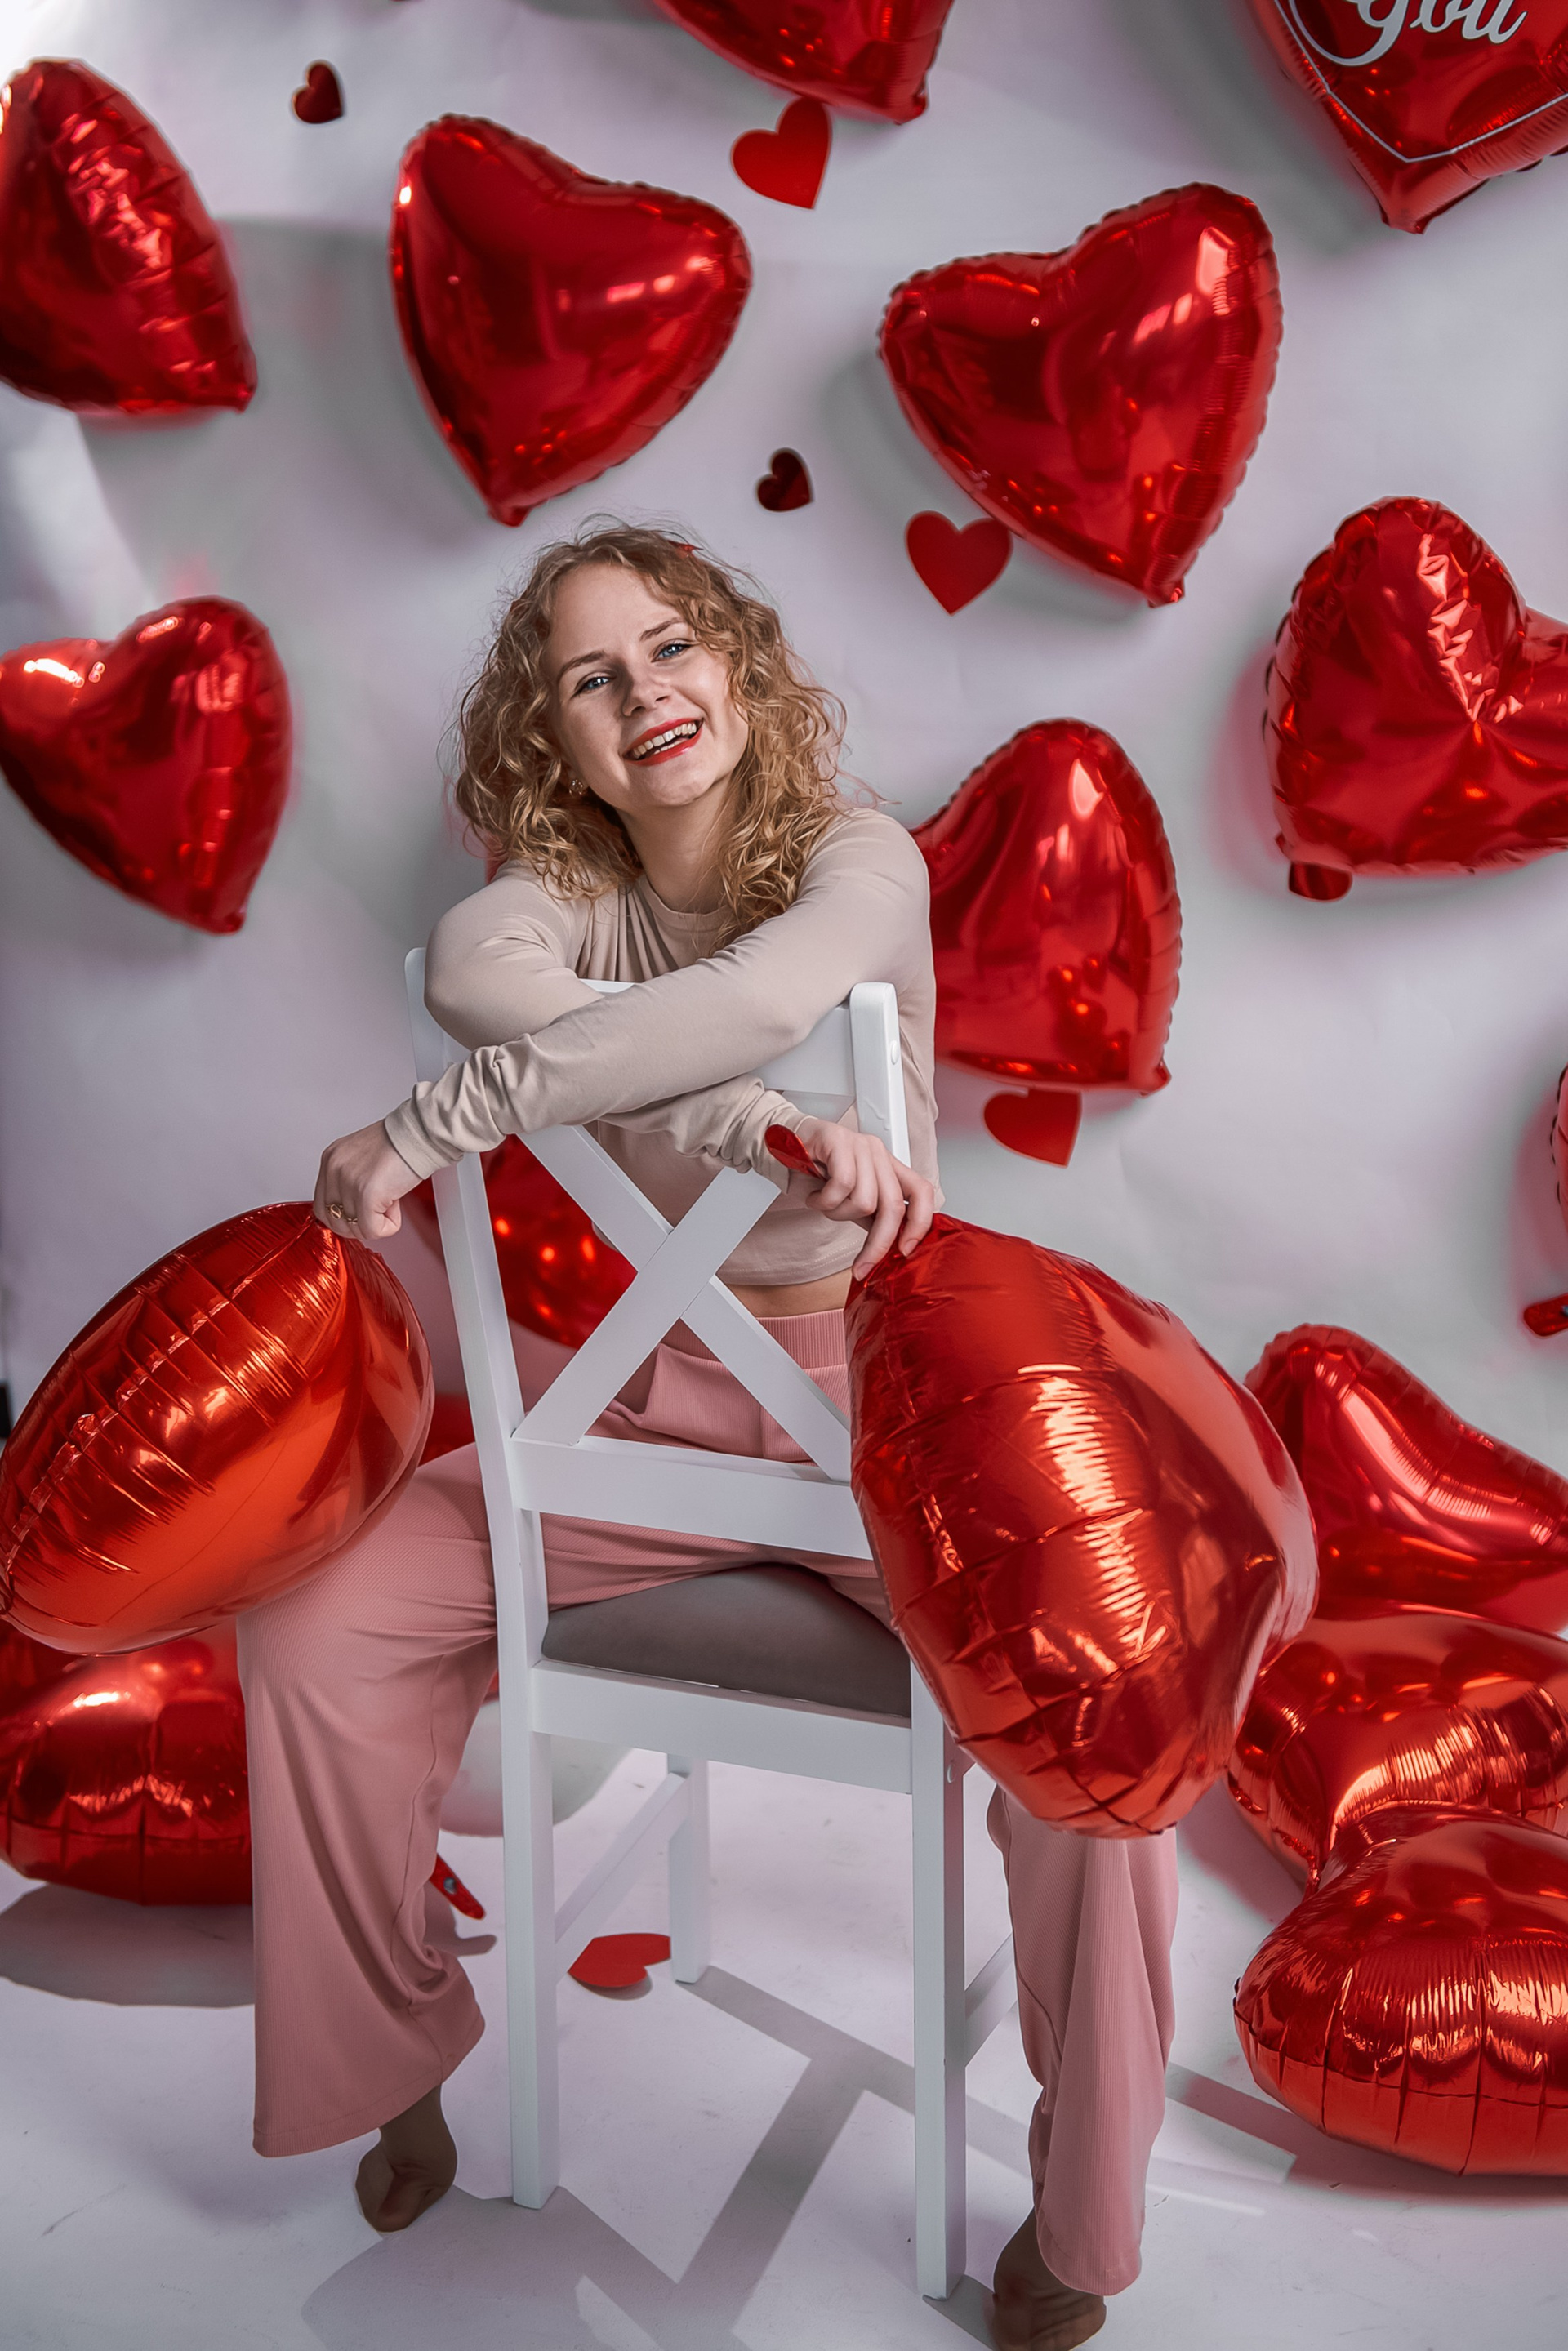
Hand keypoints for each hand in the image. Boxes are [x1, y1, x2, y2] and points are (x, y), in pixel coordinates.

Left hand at [313, 1122, 421, 1241]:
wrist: (420, 1134)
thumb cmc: (401, 1143)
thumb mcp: (362, 1158)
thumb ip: (350, 1181)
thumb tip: (351, 1210)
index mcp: (331, 1159)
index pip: (321, 1207)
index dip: (344, 1217)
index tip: (361, 1213)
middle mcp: (334, 1169)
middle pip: (334, 1222)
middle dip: (358, 1224)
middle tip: (378, 1209)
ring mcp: (348, 1182)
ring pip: (355, 1229)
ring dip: (377, 1222)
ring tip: (390, 1200)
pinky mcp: (366, 1195)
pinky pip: (373, 1230)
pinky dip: (389, 1225)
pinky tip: (396, 1204)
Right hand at [785, 1116, 941, 1278]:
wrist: (774, 1148)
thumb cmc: (809, 1173)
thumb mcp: (846, 1200)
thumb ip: (870, 1217)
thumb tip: (889, 1247)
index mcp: (887, 1167)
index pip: (922, 1192)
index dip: (920, 1223)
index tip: (904, 1251)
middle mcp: (878, 1153)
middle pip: (893, 1206)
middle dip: (877, 1244)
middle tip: (861, 1266)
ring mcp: (860, 1145)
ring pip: (865, 1200)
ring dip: (838, 1213)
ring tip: (823, 1203)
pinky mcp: (840, 1140)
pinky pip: (842, 1185)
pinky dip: (824, 1201)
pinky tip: (814, 1195)